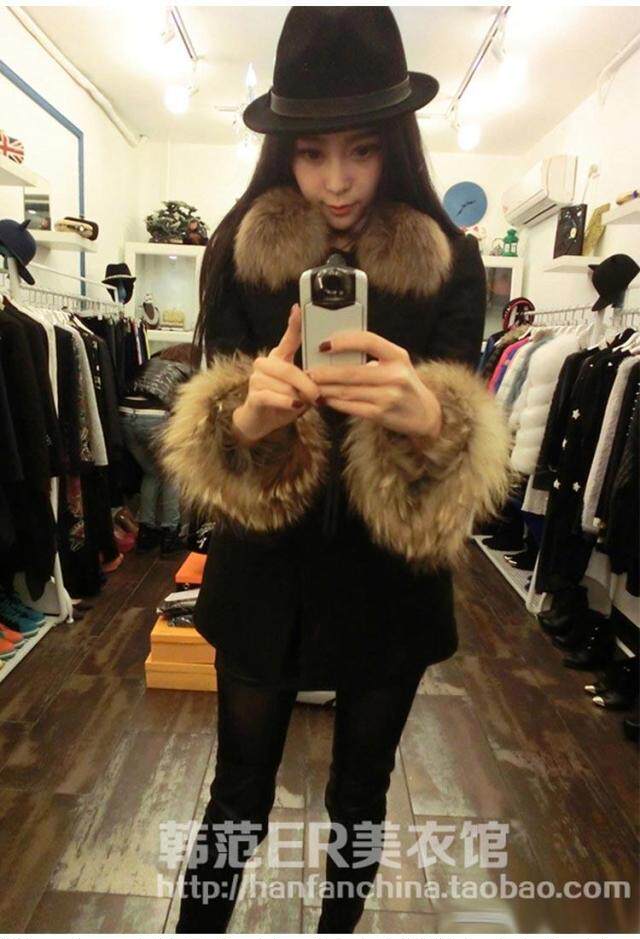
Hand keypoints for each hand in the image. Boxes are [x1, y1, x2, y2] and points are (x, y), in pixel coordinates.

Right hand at [232, 303, 321, 443]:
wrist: (260, 421)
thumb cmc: (284, 401)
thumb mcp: (301, 388)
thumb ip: (309, 379)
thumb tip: (322, 379)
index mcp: (279, 358)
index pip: (288, 338)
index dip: (293, 324)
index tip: (298, 309)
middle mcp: (266, 364)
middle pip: (288, 369)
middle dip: (306, 384)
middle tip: (318, 396)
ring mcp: (256, 379)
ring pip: (283, 385)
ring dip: (297, 397)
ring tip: (301, 404)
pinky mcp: (253, 395)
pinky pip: (272, 396)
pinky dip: (286, 402)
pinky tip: (293, 406)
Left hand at [307, 329, 441, 439]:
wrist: (425, 414)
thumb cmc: (404, 383)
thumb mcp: (396, 363)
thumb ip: (372, 356)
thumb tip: (334, 353)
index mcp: (398, 356)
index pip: (368, 341)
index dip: (344, 341)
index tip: (324, 344)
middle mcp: (395, 376)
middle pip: (351, 372)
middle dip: (325, 372)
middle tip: (307, 370)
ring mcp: (388, 397)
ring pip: (346, 391)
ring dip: (325, 388)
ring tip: (310, 385)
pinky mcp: (380, 414)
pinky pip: (350, 407)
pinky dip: (333, 402)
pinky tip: (323, 399)